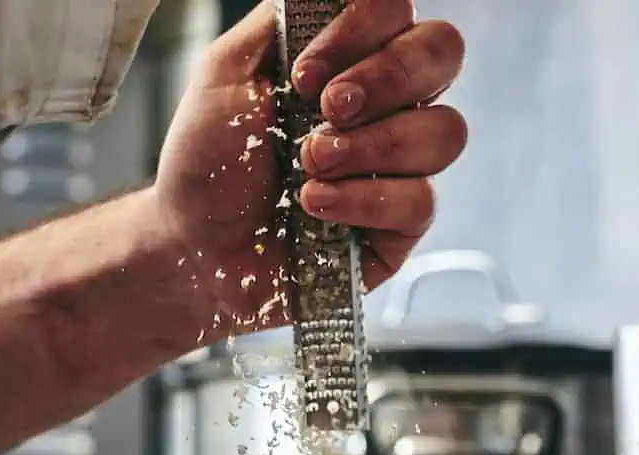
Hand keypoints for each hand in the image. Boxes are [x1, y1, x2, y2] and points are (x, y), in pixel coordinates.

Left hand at [152, 0, 465, 338]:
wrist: (195, 247)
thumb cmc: (209, 164)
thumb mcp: (226, 73)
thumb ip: (282, 21)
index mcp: (351, 60)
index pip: (397, 12)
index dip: (363, 29)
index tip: (305, 74)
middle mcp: (387, 107)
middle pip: (442, 55)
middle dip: (386, 77)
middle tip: (326, 110)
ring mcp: (400, 169)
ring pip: (443, 132)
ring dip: (372, 144)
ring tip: (309, 165)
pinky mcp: (400, 231)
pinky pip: (419, 202)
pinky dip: (363, 200)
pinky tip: (316, 205)